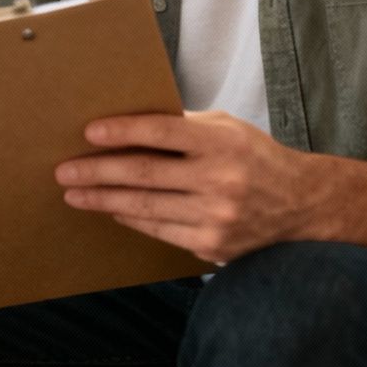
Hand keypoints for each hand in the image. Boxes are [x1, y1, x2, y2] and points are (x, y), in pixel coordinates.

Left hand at [55, 111, 315, 264]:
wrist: (302, 205)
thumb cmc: (254, 157)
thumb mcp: (226, 129)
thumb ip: (183, 126)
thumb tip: (128, 121)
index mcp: (222, 142)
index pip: (162, 131)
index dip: (123, 131)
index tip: (89, 132)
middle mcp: (220, 179)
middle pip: (144, 173)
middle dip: (97, 171)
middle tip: (64, 170)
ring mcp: (216, 216)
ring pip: (145, 206)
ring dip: (103, 199)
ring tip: (74, 193)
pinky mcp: (212, 244)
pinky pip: (159, 230)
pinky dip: (130, 218)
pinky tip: (110, 209)